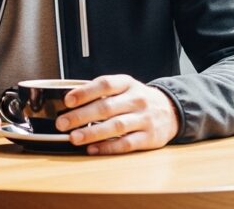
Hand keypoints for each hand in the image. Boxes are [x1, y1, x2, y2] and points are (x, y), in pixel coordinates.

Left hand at [56, 74, 179, 154]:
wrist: (171, 111)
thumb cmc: (137, 99)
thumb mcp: (124, 88)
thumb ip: (101, 92)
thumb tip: (69, 101)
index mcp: (127, 83)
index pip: (105, 84)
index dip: (85, 92)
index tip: (67, 100)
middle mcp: (137, 100)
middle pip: (106, 107)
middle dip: (81, 116)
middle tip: (62, 123)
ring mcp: (144, 119)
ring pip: (116, 126)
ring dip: (92, 133)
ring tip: (74, 137)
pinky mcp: (149, 138)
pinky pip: (126, 143)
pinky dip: (108, 147)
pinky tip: (92, 149)